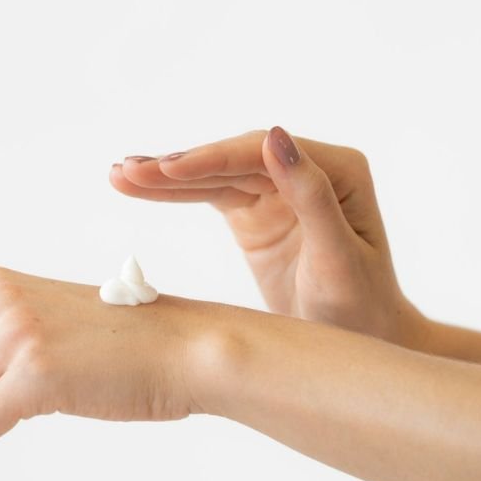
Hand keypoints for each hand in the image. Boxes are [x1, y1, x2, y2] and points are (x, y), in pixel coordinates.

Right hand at [110, 126, 424, 345]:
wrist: (361, 343)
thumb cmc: (361, 309)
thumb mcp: (338, 259)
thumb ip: (311, 196)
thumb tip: (276, 136)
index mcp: (339, 169)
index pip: (262, 154)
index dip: (212, 158)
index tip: (167, 168)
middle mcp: (307, 169)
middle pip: (232, 158)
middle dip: (179, 166)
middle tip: (127, 171)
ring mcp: (278, 188)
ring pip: (215, 174)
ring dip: (167, 175)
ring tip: (119, 174)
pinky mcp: (255, 210)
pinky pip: (209, 195)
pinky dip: (173, 193)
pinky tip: (137, 186)